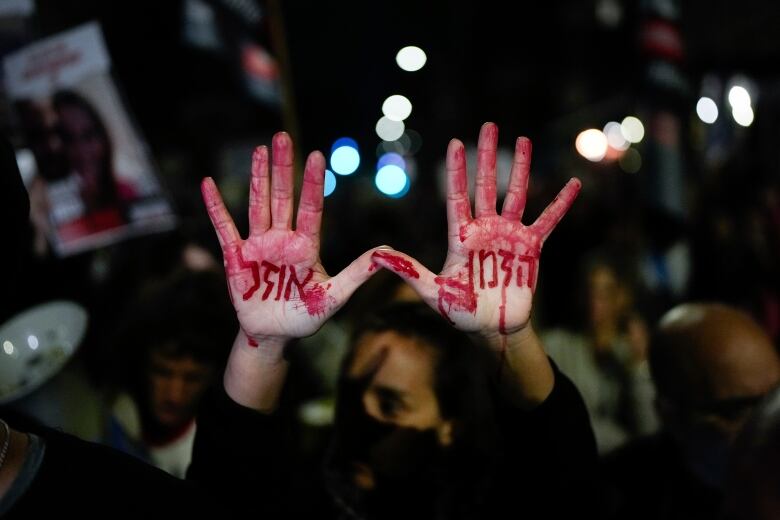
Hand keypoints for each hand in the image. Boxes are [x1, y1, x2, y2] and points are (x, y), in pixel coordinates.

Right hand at [202, 132, 377, 345]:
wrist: (273, 335)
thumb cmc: (305, 317)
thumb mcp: (334, 297)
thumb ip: (356, 274)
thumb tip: (385, 254)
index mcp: (306, 246)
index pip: (311, 208)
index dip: (312, 183)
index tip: (317, 155)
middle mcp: (282, 239)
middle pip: (283, 197)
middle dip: (283, 167)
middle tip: (283, 136)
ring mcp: (258, 245)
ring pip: (257, 204)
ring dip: (257, 177)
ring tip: (259, 149)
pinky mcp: (235, 257)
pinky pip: (224, 227)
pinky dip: (216, 206)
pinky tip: (209, 183)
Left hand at [372, 123, 579, 337]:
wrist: (491, 329)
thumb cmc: (459, 312)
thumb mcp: (431, 291)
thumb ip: (408, 271)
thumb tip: (377, 255)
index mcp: (461, 236)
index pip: (457, 196)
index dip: (456, 170)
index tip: (454, 143)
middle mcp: (485, 229)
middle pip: (486, 185)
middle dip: (487, 156)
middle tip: (489, 126)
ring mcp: (509, 236)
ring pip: (516, 194)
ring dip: (521, 168)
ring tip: (524, 139)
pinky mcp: (531, 248)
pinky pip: (548, 221)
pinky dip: (561, 203)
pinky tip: (573, 184)